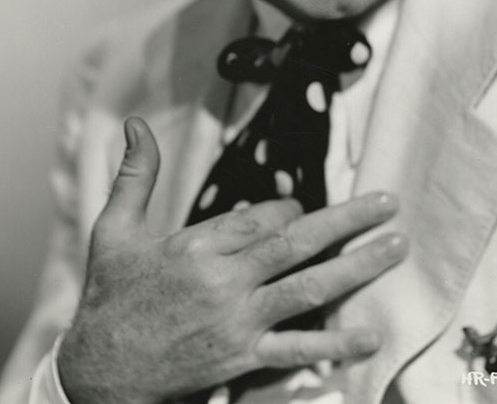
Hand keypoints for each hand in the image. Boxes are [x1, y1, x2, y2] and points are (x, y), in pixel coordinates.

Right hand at [57, 117, 405, 403]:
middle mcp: (223, 281)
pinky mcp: (243, 359)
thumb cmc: (109, 297)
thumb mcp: (115, 229)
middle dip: (347, 220)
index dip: (288, 209)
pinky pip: (298, 351)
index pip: (259, 217)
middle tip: (388, 202)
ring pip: (309, 289)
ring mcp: (238, 322)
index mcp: (195, 245)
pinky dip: (335, 344)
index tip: (299, 207)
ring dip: (357, 266)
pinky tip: (370, 335)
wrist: (102, 373)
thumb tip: (134, 122)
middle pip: (297, 243)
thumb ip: (135, 174)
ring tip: (394, 246)